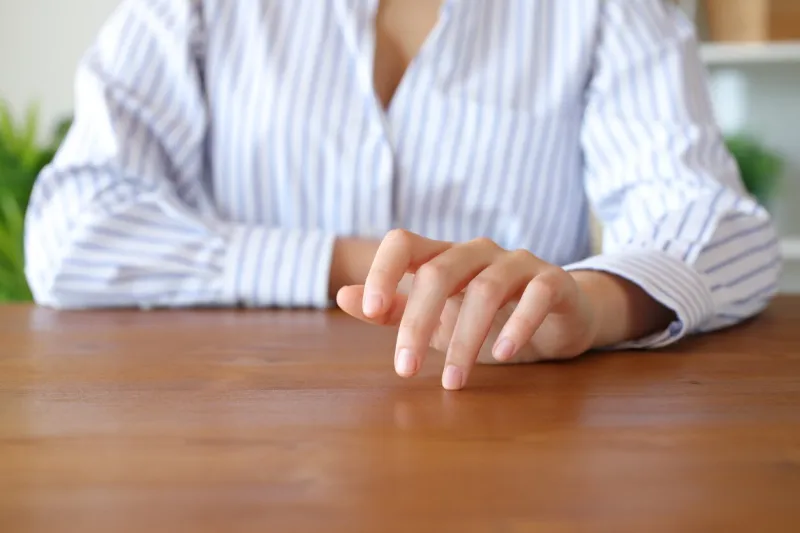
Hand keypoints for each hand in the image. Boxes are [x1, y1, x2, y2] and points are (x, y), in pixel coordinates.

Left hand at [336, 230, 600, 390]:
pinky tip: (503, 354)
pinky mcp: (554, 281)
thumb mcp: (435, 318)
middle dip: (418, 321)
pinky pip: (537, 294)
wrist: (555, 319)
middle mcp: (478, 252)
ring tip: (453, 381)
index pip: (403, 243)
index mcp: (443, 256)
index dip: (383, 270)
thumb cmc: (485, 317)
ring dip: (466, 338)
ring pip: (486, 289)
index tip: (371, 310)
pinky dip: (519, 324)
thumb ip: (392, 309)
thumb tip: (343, 296)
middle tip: (406, 368)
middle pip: (440, 272)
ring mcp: (518, 263)